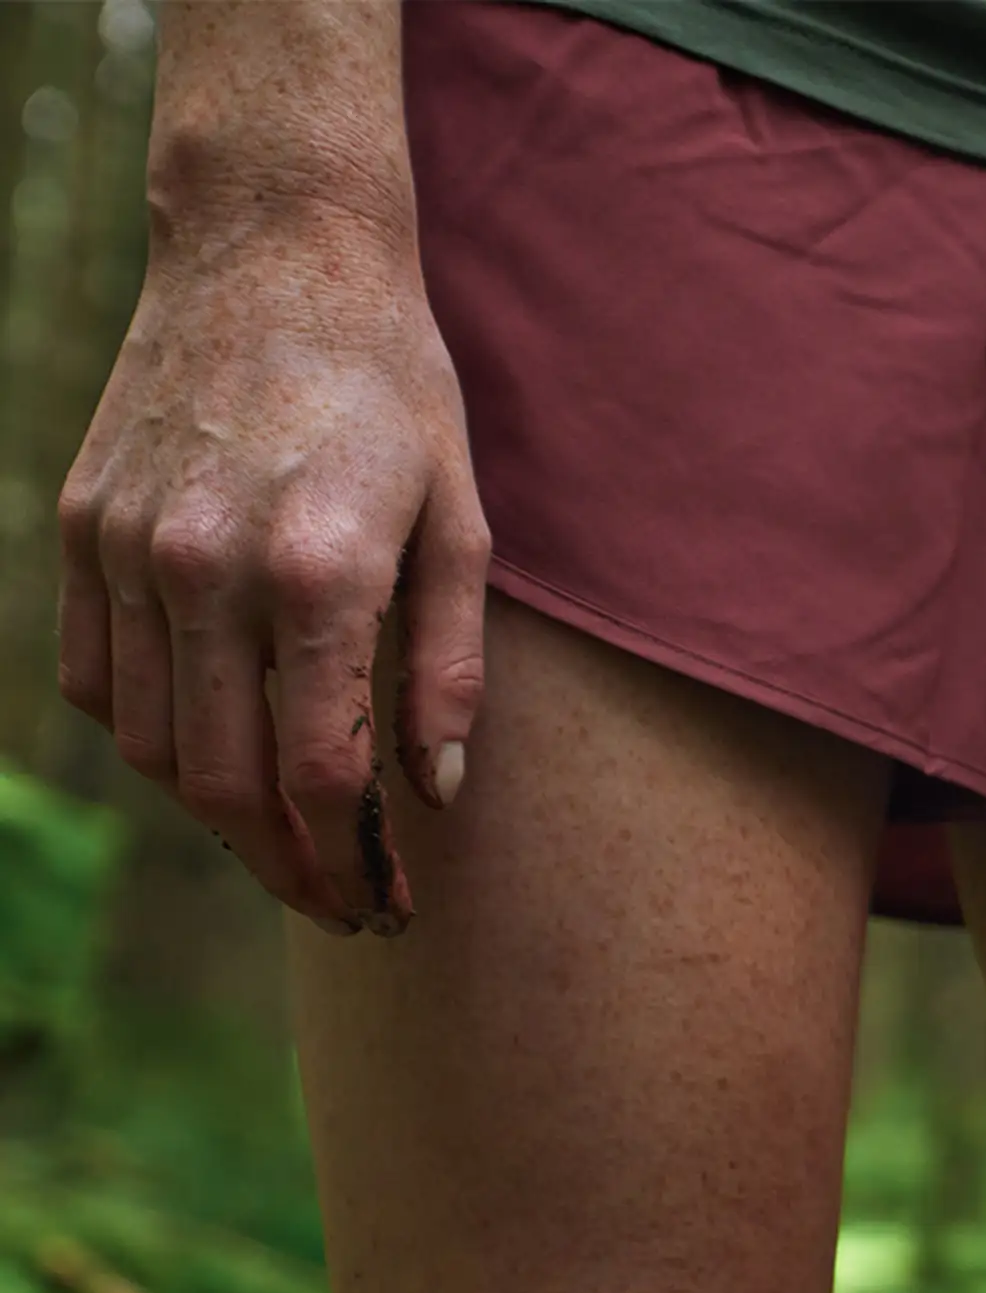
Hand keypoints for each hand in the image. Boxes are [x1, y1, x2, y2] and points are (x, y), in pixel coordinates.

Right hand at [57, 194, 487, 932]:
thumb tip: (434, 792)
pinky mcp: (82, 526)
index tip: (389, 904)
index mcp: (317, 571)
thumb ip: (449, 665)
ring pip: (153, 745)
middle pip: (226, 780)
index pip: (320, 772)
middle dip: (286, 866)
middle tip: (341, 905)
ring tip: (284, 845)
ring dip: (215, 817)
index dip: (354, 861)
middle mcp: (204, 567)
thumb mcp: (463, 522)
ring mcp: (128, 548)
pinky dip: (148, 738)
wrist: (273, 254)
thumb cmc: (394, 386)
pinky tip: (208, 755)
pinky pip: (97, 678)